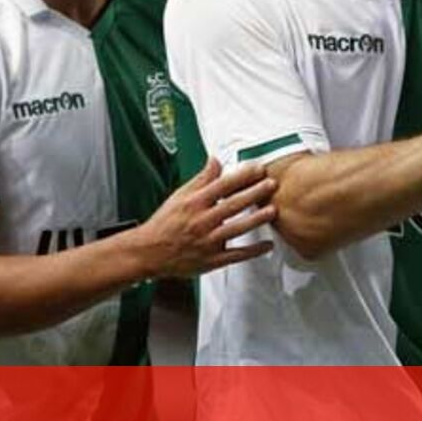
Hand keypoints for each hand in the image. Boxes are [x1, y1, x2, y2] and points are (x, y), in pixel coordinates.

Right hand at [133, 158, 277, 277]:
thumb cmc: (165, 223)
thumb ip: (201, 179)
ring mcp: (207, 242)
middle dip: (254, 193)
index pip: (222, 185)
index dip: (242, 176)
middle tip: (272, 184)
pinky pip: (236, 255)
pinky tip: (268, 245)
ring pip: (236, 229)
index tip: (258, 169)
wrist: (148, 252)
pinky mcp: (212, 260)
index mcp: (194, 203)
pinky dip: (253, 251)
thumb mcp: (180, 196)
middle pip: (232, 205)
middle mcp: (202, 221)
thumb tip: (215, 160)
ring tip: (273, 210)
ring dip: (256, 219)